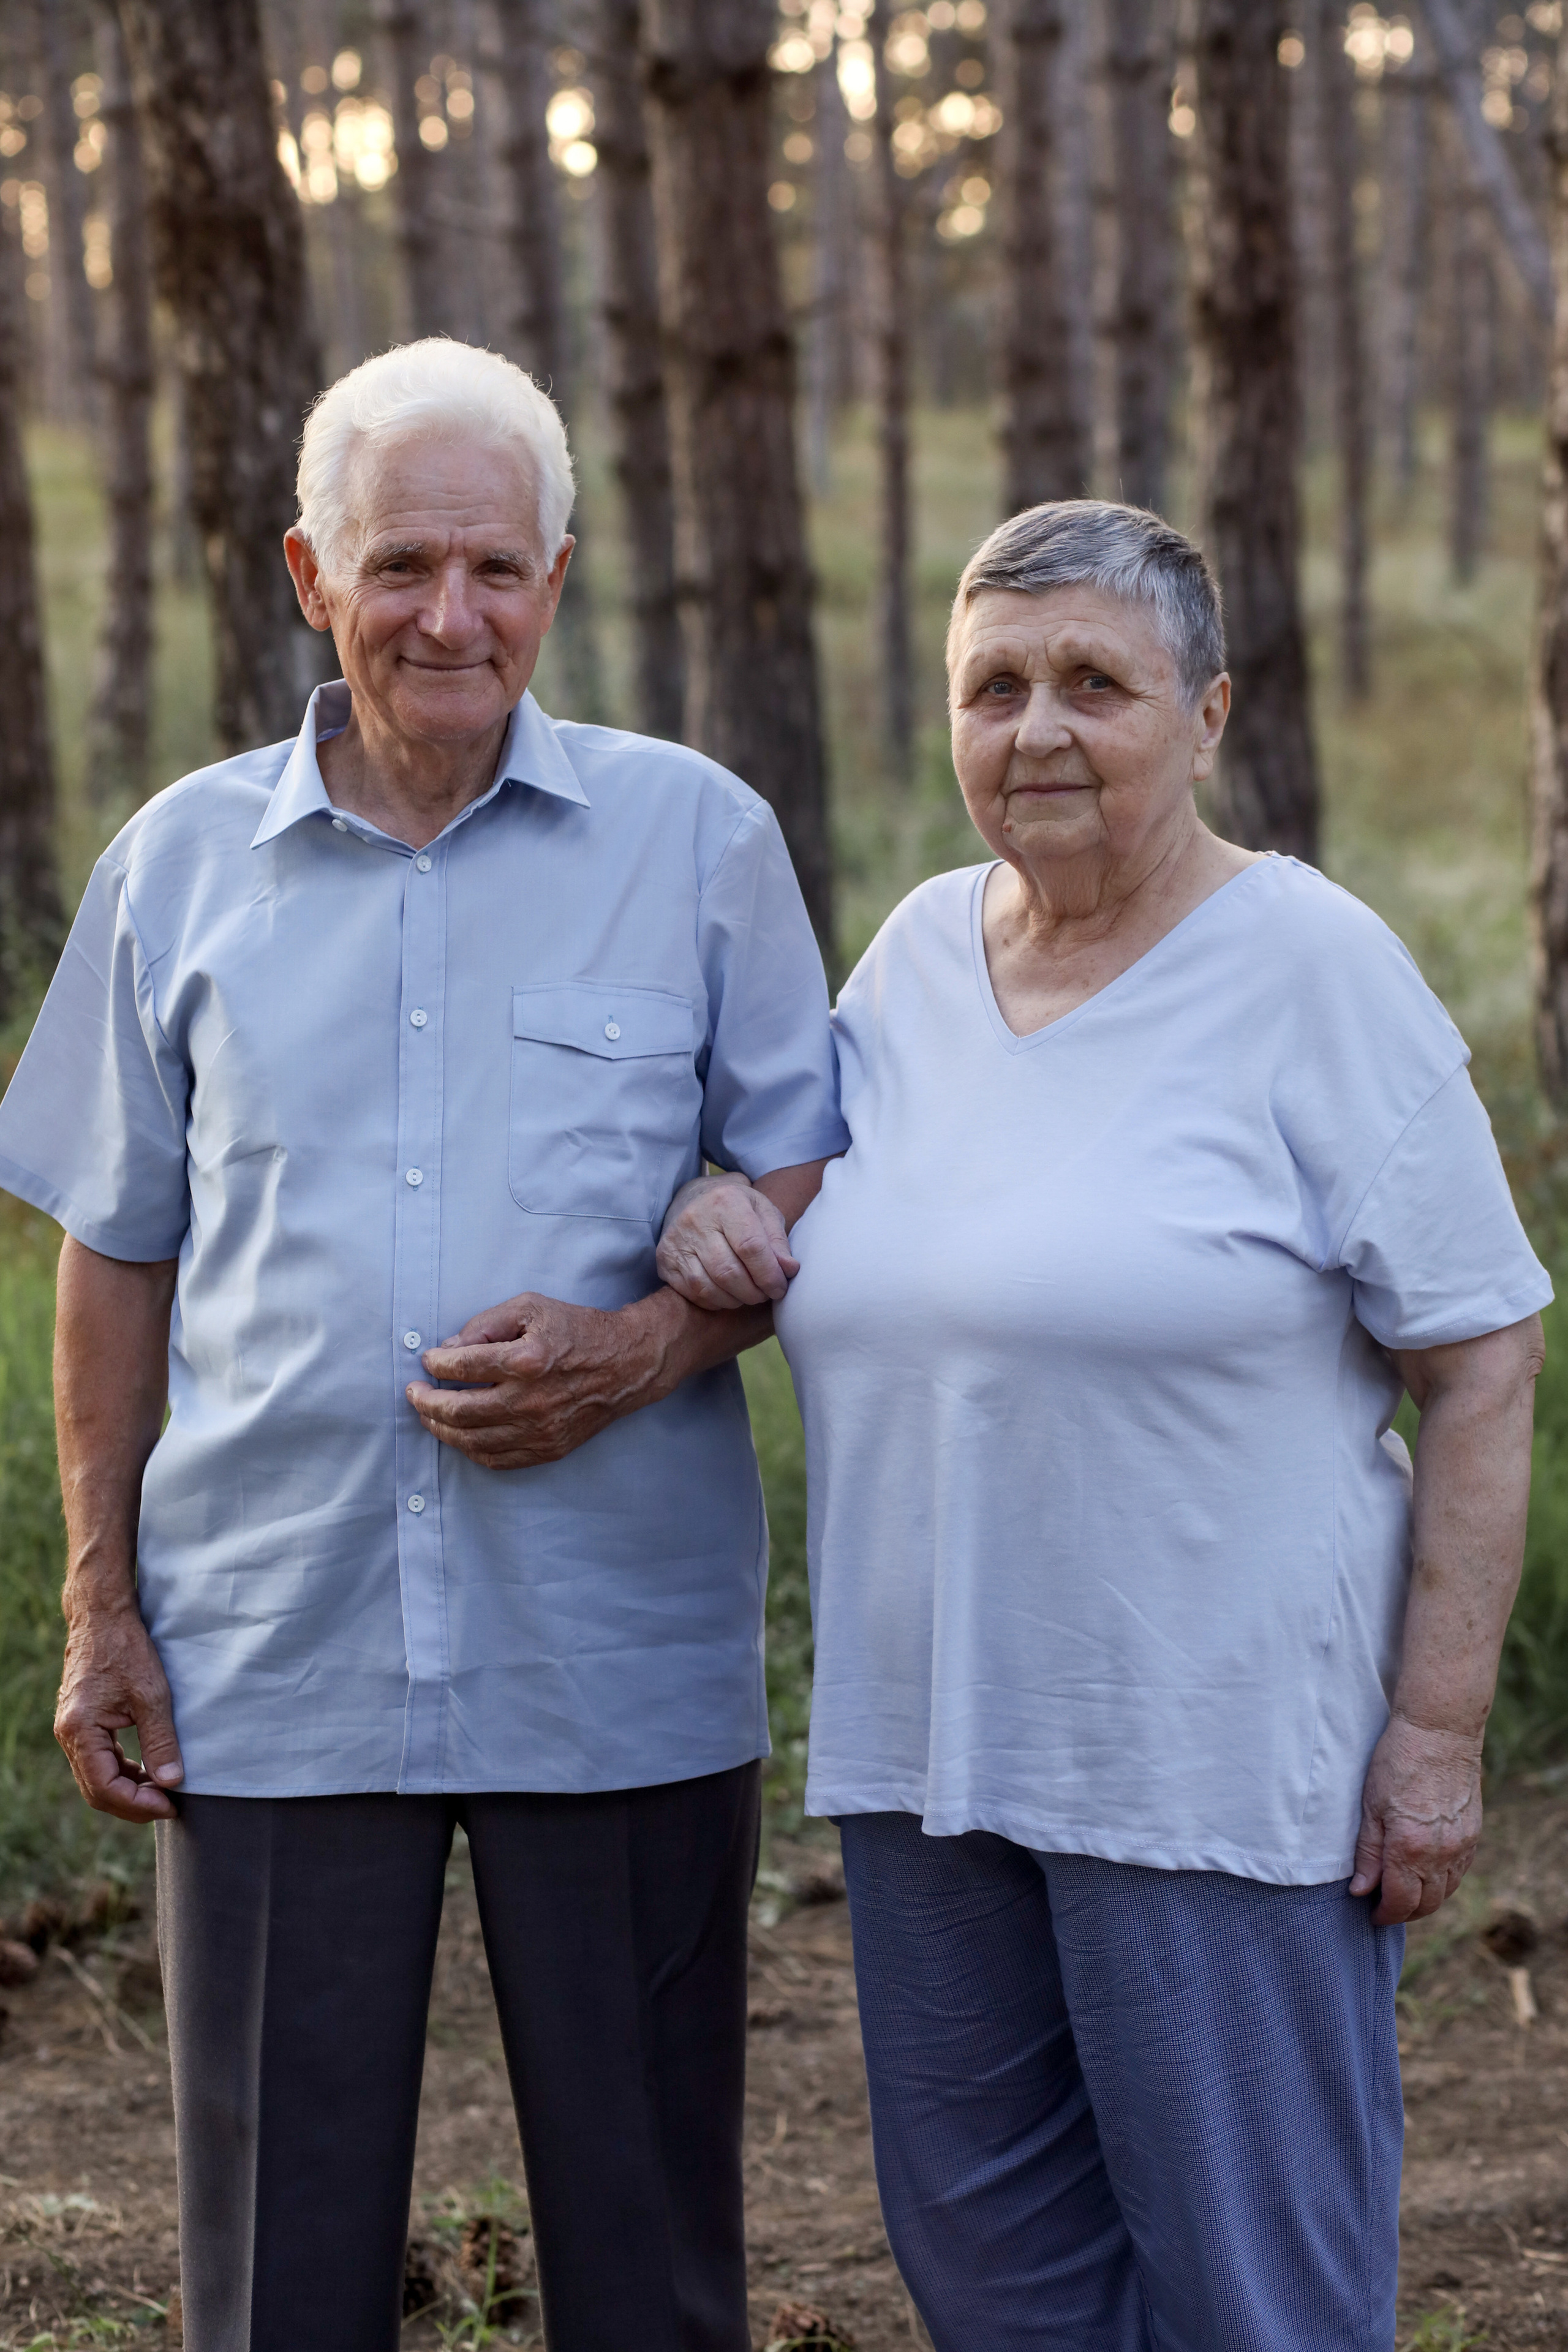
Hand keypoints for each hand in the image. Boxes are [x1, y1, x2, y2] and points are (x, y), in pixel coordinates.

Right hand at [55, 1595, 182, 1822]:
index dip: (138, 1804)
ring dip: (127, 1789)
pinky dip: (120, 1771)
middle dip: (132, 1803)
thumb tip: (172, 1782)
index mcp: (80, 1730)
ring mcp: (71, 1729)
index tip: (170, 1805)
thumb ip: (160, 1740)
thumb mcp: (151, 1695)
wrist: (102, 1616)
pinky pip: (97, 1759)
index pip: (105, 1787)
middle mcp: (68, 1734)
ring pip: (96, 1777)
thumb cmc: (127, 1648)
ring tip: (162, 1791)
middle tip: (168, 1805)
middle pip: (96, 1789)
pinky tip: (145, 1771)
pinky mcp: (80, 1722)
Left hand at [407, 1291, 663, 1468]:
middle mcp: (531, 1400)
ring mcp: (540, 1429)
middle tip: (414, 1393)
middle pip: (459, 1410)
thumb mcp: (532, 1307)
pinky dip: (470, 1449)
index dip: (436, 1363)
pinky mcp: (548, 1448)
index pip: (462, 1366)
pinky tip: (458, 1436)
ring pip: (472, 1439)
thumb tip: (450, 1347)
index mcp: (527, 1360)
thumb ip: (486, 1323)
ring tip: (428, 1415)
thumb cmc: (578, 1330)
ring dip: (441, 1429)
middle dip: (427, 1402)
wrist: (627, 1364)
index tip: (428, 1361)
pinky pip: (497, 1458)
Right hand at [656, 1174, 798, 1308]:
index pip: (751, 1247)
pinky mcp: (664, 1260)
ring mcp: (676, 1241)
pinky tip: (728, 1294)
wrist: (695, 1200)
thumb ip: (778, 1241)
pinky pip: (693, 1293)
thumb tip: (789, 1270)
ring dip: (736, 1300)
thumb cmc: (738, 1209)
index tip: (780, 1288)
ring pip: (709, 1287)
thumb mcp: (763, 1213)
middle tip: (765, 1294)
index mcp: (726, 1201)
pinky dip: (716, 1301)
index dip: (769, 1275)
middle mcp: (695, 1219)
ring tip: (749, 1294)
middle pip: (729, 1271)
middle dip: (754, 1292)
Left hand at [1349, 1713, 1483, 1924]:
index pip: (1401, 1902)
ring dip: (1425, 1900)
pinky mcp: (1474, 1834)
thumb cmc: (1398, 1762)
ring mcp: (1462, 1845)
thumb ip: (1368, 1853)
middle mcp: (1441, 1854)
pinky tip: (1428, 1873)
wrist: (1440, 1731)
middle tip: (1384, 1907)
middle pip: (1426, 1904)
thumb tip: (1361, 1891)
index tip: (1372, 1914)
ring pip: (1446, 1891)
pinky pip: (1460, 1872)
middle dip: (1404, 1912)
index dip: (1385, 1915)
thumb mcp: (1370, 1805)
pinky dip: (1444, 1881)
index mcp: (1410, 1848)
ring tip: (1404, 1892)